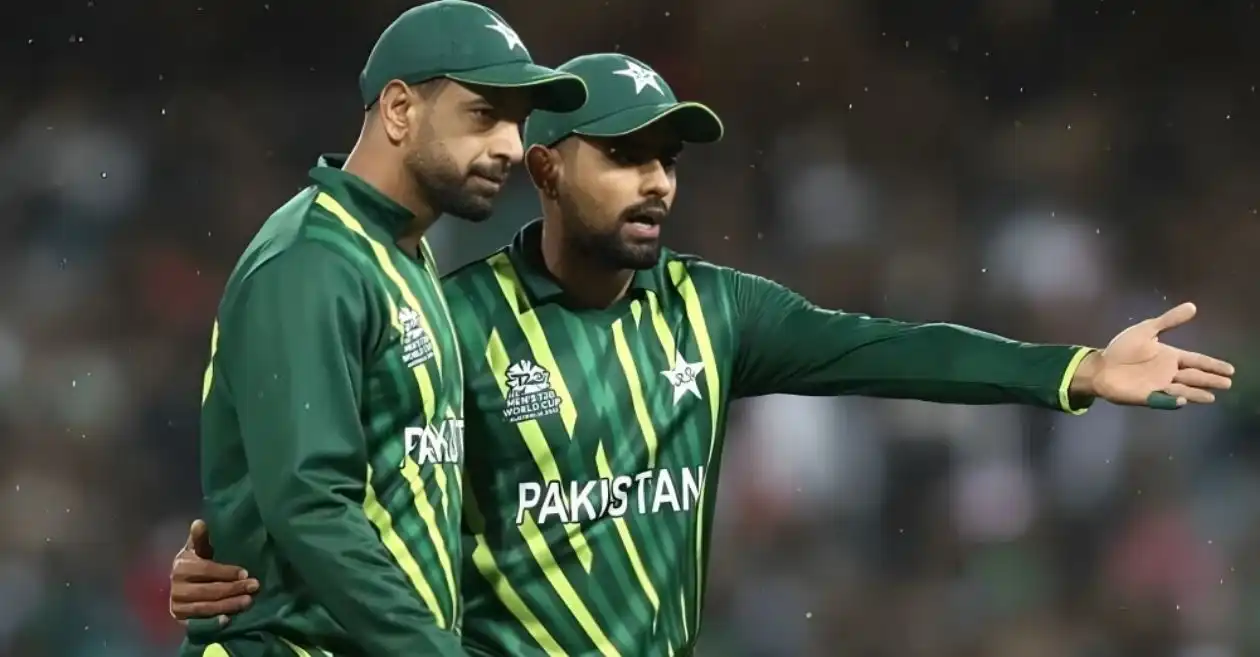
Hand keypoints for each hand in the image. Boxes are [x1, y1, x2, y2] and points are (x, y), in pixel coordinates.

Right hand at [169, 519, 259, 625]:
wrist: (178, 587)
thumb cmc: (193, 564)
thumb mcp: (197, 550)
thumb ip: (200, 539)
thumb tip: (199, 522)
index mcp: (181, 566)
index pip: (207, 570)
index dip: (227, 572)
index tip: (246, 573)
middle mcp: (176, 587)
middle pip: (209, 590)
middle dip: (234, 589)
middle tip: (255, 587)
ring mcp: (177, 605)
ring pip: (206, 607)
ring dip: (229, 605)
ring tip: (249, 601)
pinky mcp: (181, 619)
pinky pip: (199, 622)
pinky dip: (214, 622)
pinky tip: (229, 620)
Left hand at [1070, 302, 1234, 407]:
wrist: (1101, 365)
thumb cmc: (1122, 348)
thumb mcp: (1147, 330)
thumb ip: (1169, 321)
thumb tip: (1192, 306)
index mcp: (1170, 356)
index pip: (1197, 361)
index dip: (1212, 365)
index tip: (1230, 369)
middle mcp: (1169, 373)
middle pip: (1195, 376)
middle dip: (1211, 380)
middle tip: (1228, 383)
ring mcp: (1160, 386)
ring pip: (1184, 390)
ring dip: (1197, 393)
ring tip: (1212, 397)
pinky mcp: (1149, 397)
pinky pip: (1164, 400)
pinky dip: (1173, 400)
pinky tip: (1183, 399)